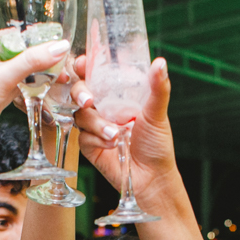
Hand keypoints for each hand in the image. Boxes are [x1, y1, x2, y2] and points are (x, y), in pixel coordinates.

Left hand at [0, 36, 70, 169]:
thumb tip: (59, 46)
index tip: (61, 43)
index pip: (19, 35)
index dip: (40, 38)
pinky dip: (35, 92)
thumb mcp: (3, 77)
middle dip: (45, 61)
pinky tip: (48, 95)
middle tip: (66, 67)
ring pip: (25, 75)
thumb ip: (32, 61)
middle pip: (24, 55)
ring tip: (63, 80)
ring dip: (42, 78)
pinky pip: (21, 91)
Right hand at [71, 55, 178, 200]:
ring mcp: (94, 126)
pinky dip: (97, 140)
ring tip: (116, 134)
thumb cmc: (157, 144)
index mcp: (117, 96)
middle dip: (80, 92)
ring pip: (79, 114)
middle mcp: (103, 108)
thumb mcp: (157, 112)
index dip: (84, 66)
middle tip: (88, 100)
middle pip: (78, 91)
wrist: (151, 177)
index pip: (95, 74)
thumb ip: (157, 88)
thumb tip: (160, 63)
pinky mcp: (88, 145)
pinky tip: (113, 145)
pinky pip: (82, 136)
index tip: (83, 64)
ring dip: (96, 122)